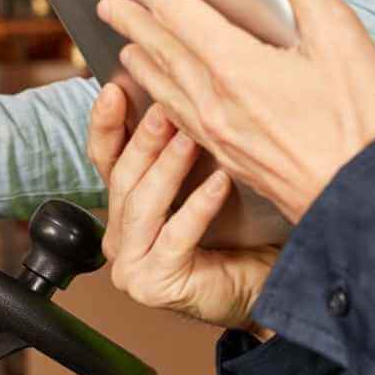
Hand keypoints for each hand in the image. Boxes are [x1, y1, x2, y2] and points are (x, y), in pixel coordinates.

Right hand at [90, 95, 277, 330]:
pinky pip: (175, 236)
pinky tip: (221, 182)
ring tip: (192, 135)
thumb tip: (186, 91)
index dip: (106, 125)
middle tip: (167, 106)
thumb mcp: (209, 180)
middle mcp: (120, 239)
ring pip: (144, 205)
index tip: (113, 89)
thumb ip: (189, 147)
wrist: (268, 285)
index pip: (106, 160)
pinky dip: (198, 206)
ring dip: (169, 166)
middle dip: (145, 139)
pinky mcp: (154, 285)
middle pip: (124, 178)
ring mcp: (132, 265)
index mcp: (128, 210)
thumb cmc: (243, 233)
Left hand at [95, 0, 374, 222]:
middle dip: (134, 22)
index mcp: (237, 66)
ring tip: (127, 48)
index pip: (179, 12)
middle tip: (108, 3)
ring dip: (144, 62)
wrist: (369, 199)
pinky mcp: (235, 162)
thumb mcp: (342, 34)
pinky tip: (170, 105)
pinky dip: (165, 99)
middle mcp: (217, 103)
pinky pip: (181, 122)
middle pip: (162, 51)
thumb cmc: (364, 119)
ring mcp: (222, 137)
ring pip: (167, 90)